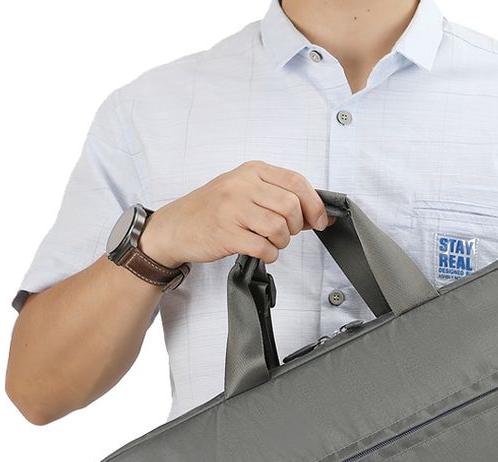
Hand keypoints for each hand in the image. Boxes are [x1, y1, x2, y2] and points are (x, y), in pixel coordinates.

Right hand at [139, 160, 331, 267]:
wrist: (176, 226)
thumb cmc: (213, 210)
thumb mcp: (245, 192)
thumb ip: (278, 198)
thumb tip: (318, 214)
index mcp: (251, 171)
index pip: (296, 181)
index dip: (315, 204)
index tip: (321, 220)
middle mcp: (242, 185)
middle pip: (291, 206)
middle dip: (296, 226)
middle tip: (285, 233)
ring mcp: (233, 208)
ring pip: (279, 228)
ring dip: (281, 242)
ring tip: (269, 242)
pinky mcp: (226, 233)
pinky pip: (263, 248)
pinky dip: (269, 255)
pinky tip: (261, 251)